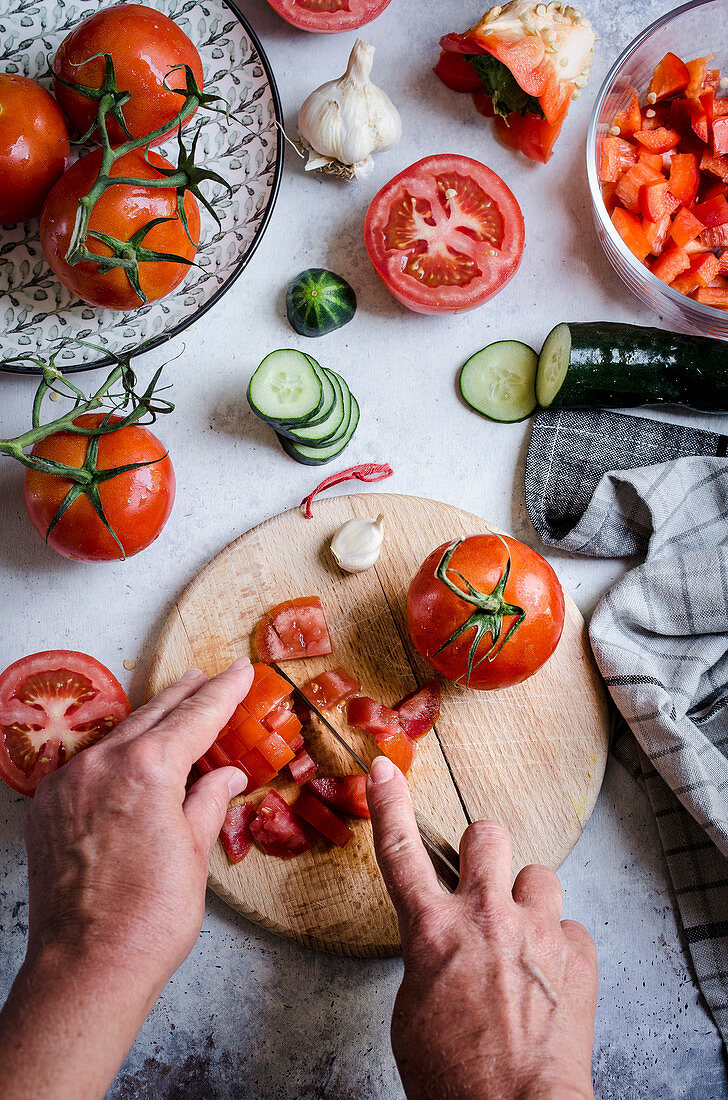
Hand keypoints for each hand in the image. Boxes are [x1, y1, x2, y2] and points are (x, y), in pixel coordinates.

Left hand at [0, 658, 252, 1099]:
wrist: (85, 967)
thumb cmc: (150, 917)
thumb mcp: (195, 853)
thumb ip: (208, 800)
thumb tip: (228, 774)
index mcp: (147, 768)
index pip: (195, 717)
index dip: (223, 692)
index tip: (243, 672)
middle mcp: (103, 763)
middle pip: (154, 714)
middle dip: (187, 695)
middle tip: (211, 678)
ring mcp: (69, 782)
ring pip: (119, 734)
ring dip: (151, 720)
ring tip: (176, 707)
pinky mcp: (48, 806)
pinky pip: (90, 761)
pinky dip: (118, 751)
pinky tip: (132, 754)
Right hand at [366, 755, 597, 1099]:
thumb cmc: (454, 1076)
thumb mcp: (413, 1010)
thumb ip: (429, 957)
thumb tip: (445, 947)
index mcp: (432, 930)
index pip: (400, 850)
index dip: (389, 804)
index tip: (384, 770)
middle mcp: (486, 916)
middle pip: (486, 835)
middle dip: (483, 849)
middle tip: (484, 883)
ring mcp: (537, 930)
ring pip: (538, 875)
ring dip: (529, 901)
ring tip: (524, 943)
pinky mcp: (577, 953)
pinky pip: (569, 928)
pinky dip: (560, 950)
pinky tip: (550, 984)